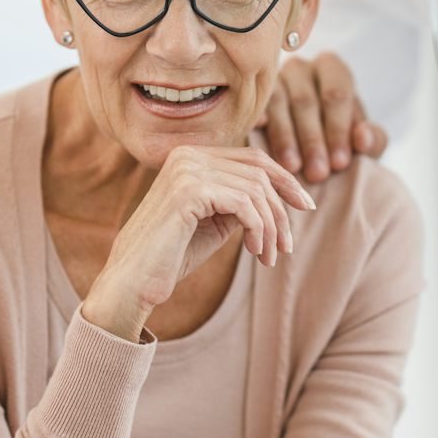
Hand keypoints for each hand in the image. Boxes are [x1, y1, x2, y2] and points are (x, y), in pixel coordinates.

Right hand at [83, 146, 314, 340]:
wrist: (133, 283)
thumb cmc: (172, 256)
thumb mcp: (215, 222)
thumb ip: (240, 201)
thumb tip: (279, 195)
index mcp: (190, 156)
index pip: (252, 158)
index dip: (284, 179)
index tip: (305, 205)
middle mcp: (187, 154)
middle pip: (258, 171)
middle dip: (281, 208)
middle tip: (287, 245)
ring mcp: (186, 169)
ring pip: (256, 190)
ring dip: (272, 227)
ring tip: (269, 256)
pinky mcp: (189, 191)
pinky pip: (245, 205)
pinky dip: (259, 230)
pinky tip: (256, 252)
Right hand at [259, 53, 387, 182]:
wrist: (308, 150)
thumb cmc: (338, 142)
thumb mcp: (361, 144)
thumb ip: (372, 141)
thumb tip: (362, 137)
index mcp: (332, 69)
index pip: (337, 94)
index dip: (339, 130)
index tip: (340, 163)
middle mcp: (301, 68)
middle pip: (305, 100)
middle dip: (313, 140)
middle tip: (318, 173)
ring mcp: (273, 78)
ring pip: (278, 103)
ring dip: (286, 138)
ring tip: (294, 168)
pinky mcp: (252, 93)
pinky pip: (254, 105)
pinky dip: (259, 120)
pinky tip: (261, 136)